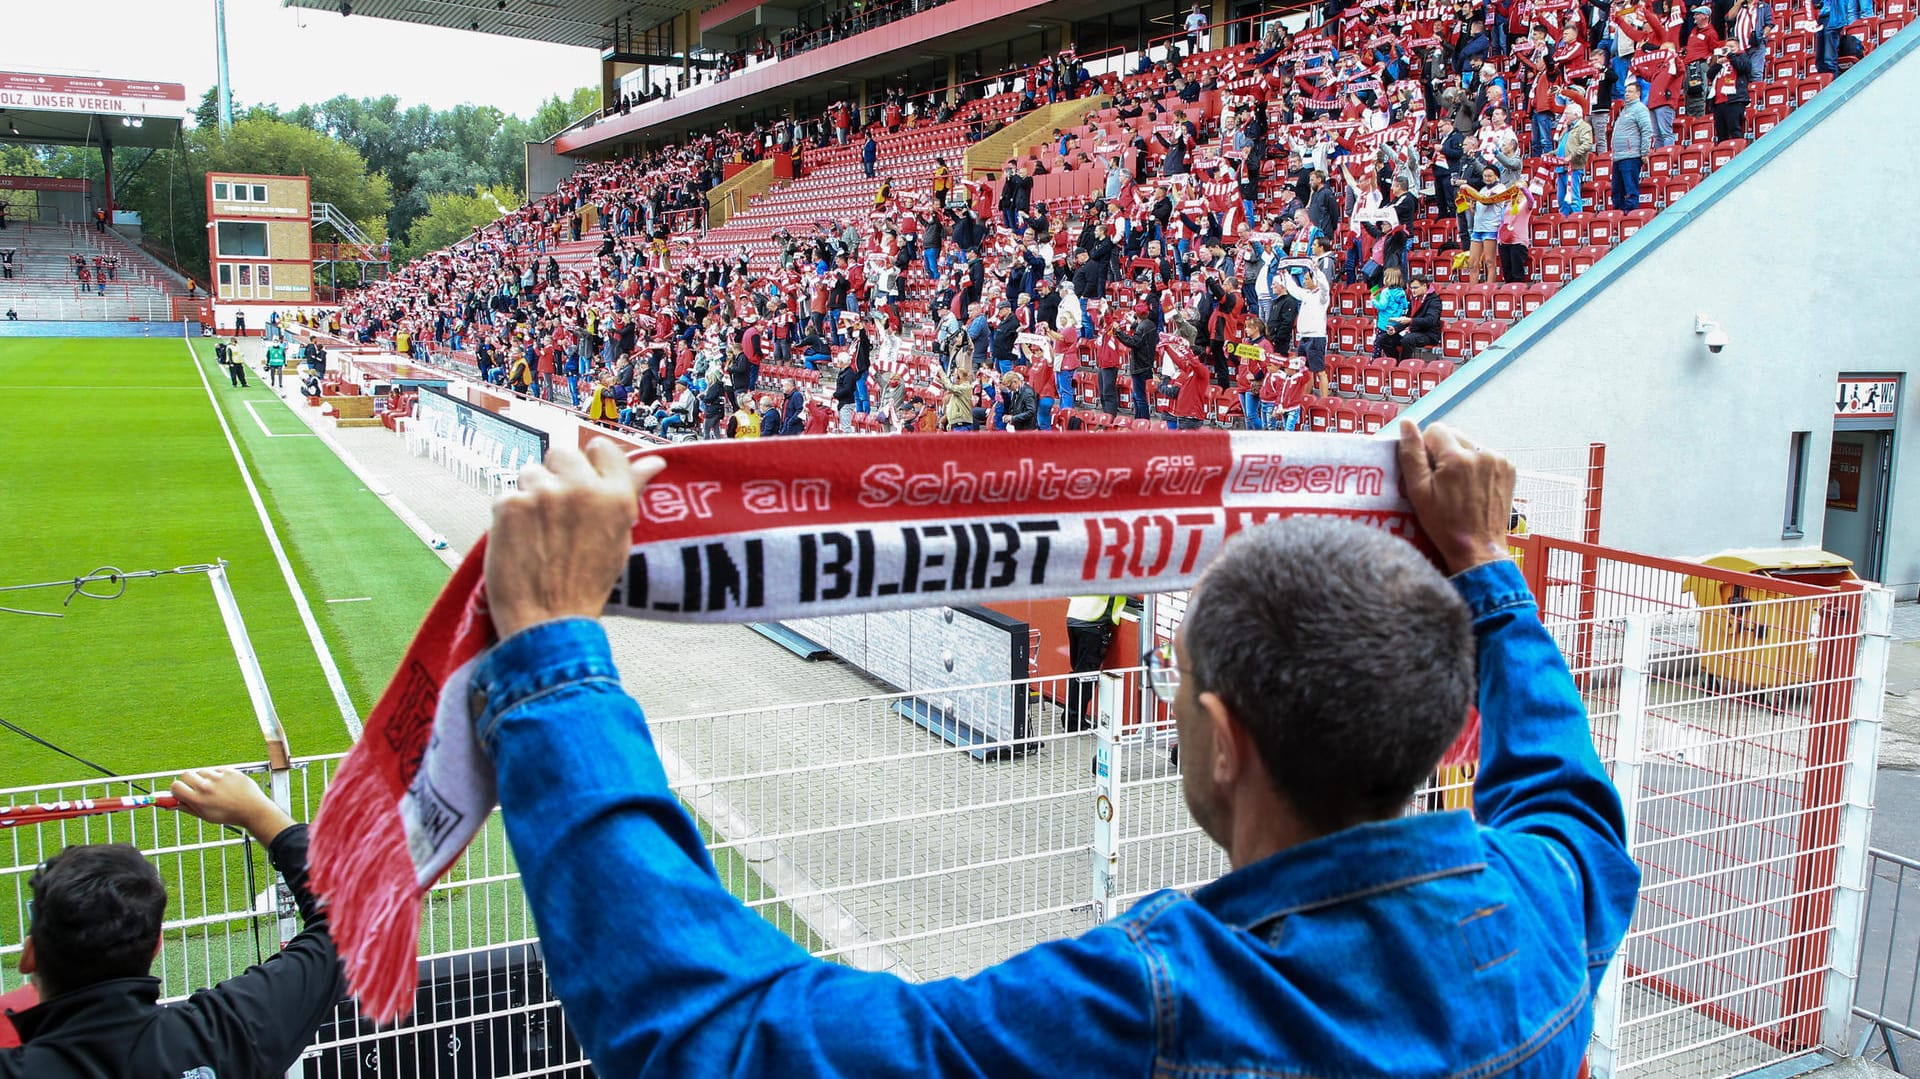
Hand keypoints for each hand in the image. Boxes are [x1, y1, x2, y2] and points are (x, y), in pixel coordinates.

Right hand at [171, 767, 293, 840]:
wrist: (252, 809)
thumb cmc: (228, 815)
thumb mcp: (205, 816)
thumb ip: (186, 808)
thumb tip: (169, 804)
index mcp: (198, 800)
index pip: (175, 786)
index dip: (177, 789)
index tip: (182, 791)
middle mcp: (206, 787)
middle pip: (186, 774)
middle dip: (188, 780)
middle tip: (197, 788)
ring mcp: (218, 777)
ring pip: (201, 771)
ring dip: (204, 778)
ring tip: (215, 788)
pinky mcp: (229, 771)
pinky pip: (216, 770)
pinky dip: (218, 775)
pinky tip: (226, 785)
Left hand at [485, 440, 666, 640]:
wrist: (548, 621)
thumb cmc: (586, 584)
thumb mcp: (620, 537)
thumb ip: (630, 492)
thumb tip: (653, 462)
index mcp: (616, 496)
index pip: (601, 448)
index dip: (591, 464)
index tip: (585, 483)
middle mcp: (582, 488)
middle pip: (562, 453)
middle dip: (558, 476)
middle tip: (558, 511)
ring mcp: (544, 494)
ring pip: (531, 471)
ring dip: (533, 494)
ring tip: (539, 530)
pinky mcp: (510, 504)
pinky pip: (508, 494)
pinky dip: (511, 514)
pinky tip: (521, 539)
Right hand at [1395, 420, 1515, 575]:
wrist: (1479, 547)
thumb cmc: (1444, 524)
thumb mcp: (1418, 492)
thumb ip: (1411, 454)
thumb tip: (1406, 423)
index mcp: (1457, 457)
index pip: (1435, 430)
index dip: (1426, 448)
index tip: (1428, 471)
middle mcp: (1482, 453)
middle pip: (1454, 434)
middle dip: (1444, 451)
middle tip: (1441, 480)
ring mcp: (1499, 460)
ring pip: (1470, 444)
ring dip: (1461, 457)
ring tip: (1458, 486)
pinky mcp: (1509, 469)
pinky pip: (1486, 455)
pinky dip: (1477, 466)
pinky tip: (1473, 487)